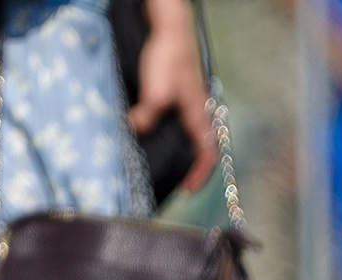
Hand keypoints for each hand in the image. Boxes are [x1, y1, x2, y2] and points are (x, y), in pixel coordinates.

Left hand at [128, 0, 218, 191]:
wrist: (170, 29)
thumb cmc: (169, 59)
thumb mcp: (154, 93)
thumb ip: (147, 116)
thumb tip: (134, 131)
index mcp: (198, 115)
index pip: (207, 153)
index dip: (199, 173)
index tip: (187, 188)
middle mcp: (198, 111)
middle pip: (200, 146)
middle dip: (190, 165)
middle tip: (175, 178)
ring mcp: (190, 102)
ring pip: (190, 133)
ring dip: (180, 149)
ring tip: (163, 161)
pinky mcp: (180, 93)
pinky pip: (179, 120)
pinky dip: (170, 132)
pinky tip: (153, 133)